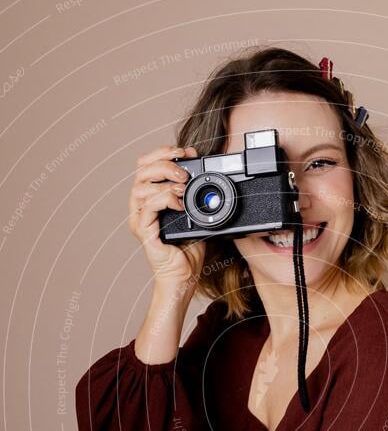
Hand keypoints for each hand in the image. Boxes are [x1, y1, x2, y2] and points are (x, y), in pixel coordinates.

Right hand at [128, 144, 206, 281]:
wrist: (184, 277)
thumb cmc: (187, 251)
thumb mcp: (196, 216)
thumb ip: (195, 194)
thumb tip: (204, 172)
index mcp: (150, 198)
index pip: (147, 165)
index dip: (164, 153)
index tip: (185, 153)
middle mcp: (141, 206)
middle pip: (141, 169)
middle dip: (164, 162)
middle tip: (185, 169)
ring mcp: (140, 219)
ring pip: (141, 185)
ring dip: (165, 180)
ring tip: (184, 186)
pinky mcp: (144, 231)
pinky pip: (148, 206)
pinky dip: (165, 199)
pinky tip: (180, 204)